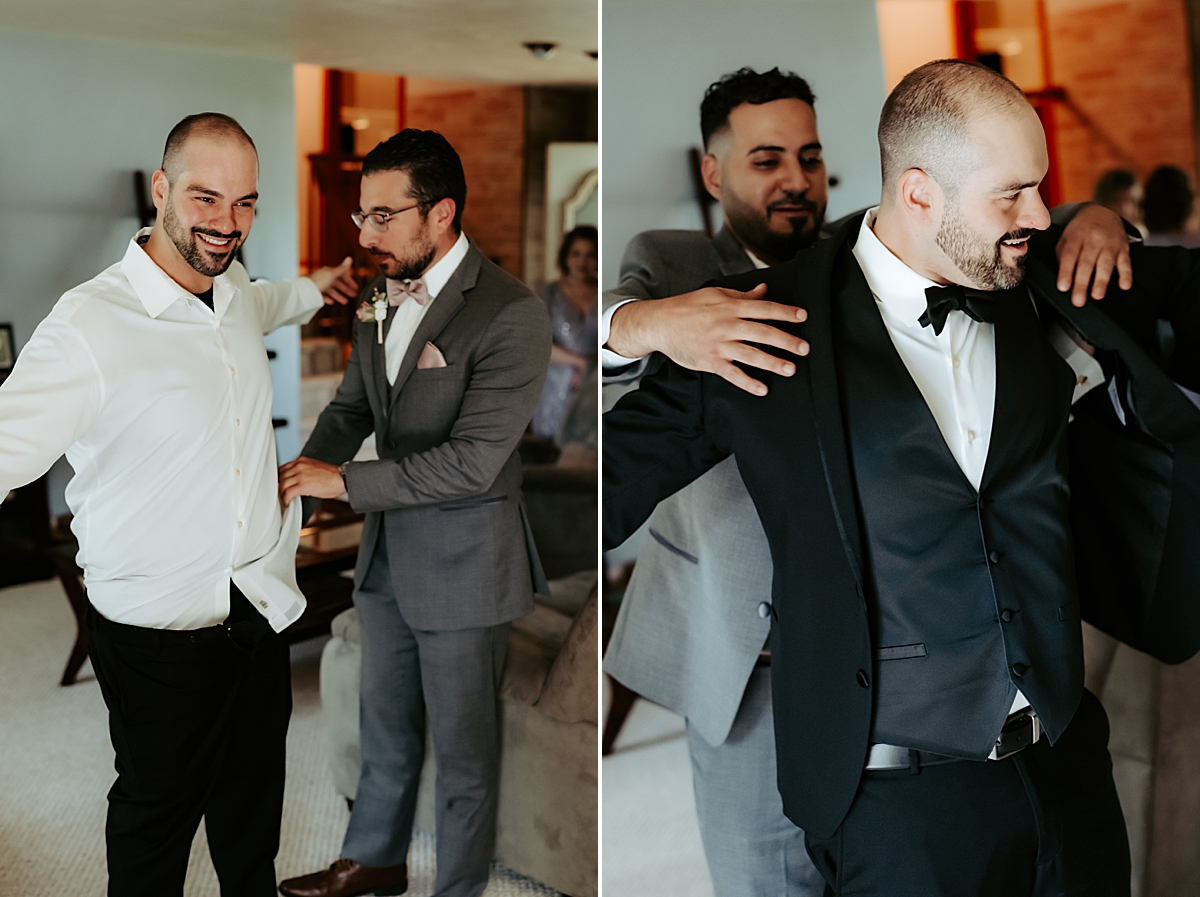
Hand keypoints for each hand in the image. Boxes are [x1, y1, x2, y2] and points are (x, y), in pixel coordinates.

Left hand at [278, 456, 344, 504]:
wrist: (341, 478)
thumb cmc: (332, 475)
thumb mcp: (314, 467)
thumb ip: (303, 470)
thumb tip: (297, 479)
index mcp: (301, 461)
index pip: (283, 468)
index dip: (280, 478)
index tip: (280, 484)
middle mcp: (299, 466)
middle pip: (280, 476)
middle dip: (279, 486)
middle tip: (280, 493)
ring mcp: (300, 475)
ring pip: (282, 484)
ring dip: (281, 493)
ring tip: (284, 499)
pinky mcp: (302, 485)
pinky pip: (287, 493)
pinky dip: (285, 499)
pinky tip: (288, 503)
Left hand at [309, 256, 356, 305]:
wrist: (307, 291)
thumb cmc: (319, 281)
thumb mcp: (333, 274)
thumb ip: (342, 268)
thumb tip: (349, 258)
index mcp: (329, 272)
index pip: (342, 275)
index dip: (349, 281)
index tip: (355, 287)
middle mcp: (324, 277)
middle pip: (338, 283)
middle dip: (346, 289)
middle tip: (353, 295)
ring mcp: (320, 285)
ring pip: (332, 291)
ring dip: (339, 296)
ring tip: (345, 302)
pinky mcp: (316, 292)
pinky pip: (324, 296)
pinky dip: (329, 299)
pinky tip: (332, 302)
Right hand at [606, 283, 808, 395]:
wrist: (660, 323)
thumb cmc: (688, 307)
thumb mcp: (715, 295)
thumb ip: (742, 296)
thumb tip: (764, 290)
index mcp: (731, 306)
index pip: (764, 309)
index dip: (785, 312)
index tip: (803, 317)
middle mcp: (727, 325)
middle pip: (763, 333)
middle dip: (786, 341)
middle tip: (804, 348)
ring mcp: (719, 345)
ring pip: (751, 355)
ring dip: (772, 363)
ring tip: (790, 369)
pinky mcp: (710, 361)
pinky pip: (732, 374)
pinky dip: (748, 383)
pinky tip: (762, 389)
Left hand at [1055, 203, 1132, 306]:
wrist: (1101, 213)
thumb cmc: (1080, 231)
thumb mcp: (1065, 239)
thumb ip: (1062, 257)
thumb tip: (1063, 278)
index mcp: (1076, 237)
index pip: (1069, 256)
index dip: (1066, 272)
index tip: (1063, 287)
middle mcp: (1093, 240)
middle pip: (1087, 263)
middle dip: (1082, 283)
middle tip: (1078, 300)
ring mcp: (1110, 244)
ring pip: (1106, 263)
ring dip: (1102, 281)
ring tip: (1097, 295)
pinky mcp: (1123, 248)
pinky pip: (1126, 262)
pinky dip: (1126, 274)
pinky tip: (1124, 285)